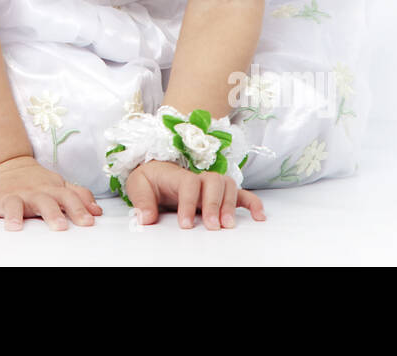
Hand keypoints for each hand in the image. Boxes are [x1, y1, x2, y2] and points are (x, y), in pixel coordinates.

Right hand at [0, 155, 103, 230]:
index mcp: (51, 189)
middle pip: (44, 201)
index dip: (79, 209)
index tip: (88, 222)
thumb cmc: (37, 181)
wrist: (7, 163)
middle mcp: (33, 192)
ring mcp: (12, 195)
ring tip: (14, 227)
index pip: (68, 197)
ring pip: (13, 204)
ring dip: (13, 215)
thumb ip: (78, 196)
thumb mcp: (59, 185)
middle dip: (53, 213)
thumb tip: (97, 211)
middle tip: (60, 227)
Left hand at [123, 159, 266, 228]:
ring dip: (230, 205)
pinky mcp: (219, 193)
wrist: (155, 171)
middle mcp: (198, 177)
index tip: (185, 224)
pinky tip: (259, 217)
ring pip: (228, 185)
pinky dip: (252, 203)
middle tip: (212, 226)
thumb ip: (141, 201)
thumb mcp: (137, 185)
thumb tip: (147, 218)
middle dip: (214, 204)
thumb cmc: (149, 179)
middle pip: (214, 182)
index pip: (189, 183)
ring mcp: (210, 184)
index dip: (189, 203)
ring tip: (227, 226)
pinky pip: (240, 194)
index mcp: (177, 175)